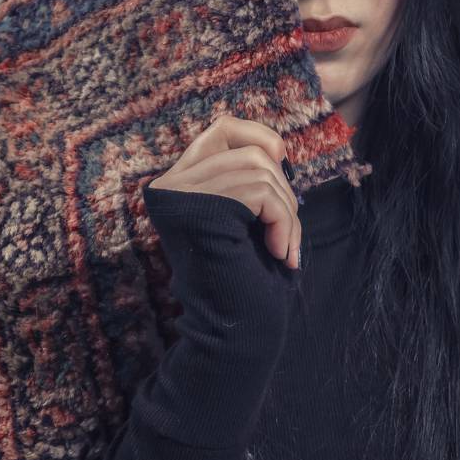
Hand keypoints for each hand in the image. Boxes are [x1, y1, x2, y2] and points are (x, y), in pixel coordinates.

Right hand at [146, 114, 301, 269]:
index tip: (282, 164)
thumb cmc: (245, 277)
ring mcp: (179, 196)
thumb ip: (248, 178)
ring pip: (259, 170)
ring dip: (287, 211)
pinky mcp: (196, 211)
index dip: (260, 136)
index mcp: (181, 183)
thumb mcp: (247, 215)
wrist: (235, 330)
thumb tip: (277, 148)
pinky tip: (280, 253)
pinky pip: (261, 192)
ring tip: (284, 248)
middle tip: (287, 234)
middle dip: (284, 190)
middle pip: (249, 152)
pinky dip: (284, 222)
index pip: (223, 129)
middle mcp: (171, 185)